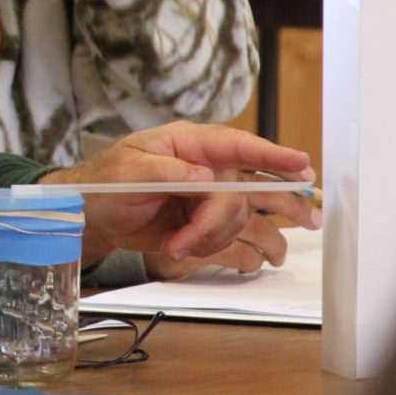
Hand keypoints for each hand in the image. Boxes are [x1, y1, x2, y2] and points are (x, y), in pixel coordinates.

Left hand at [38, 121, 320, 266]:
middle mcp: (206, 167)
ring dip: (212, 237)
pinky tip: (195, 250)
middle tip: (261, 226)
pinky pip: (231, 238)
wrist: (94, 215)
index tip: (301, 164)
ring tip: (180, 245)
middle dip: (233, 216)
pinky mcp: (205, 223)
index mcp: (188, 144)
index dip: (271, 153)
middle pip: (243, 189)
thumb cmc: (107, 182)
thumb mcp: (128, 171)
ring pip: (239, 217)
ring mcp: (208, 196)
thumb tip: (203, 176)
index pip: (236, 144)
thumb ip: (166, 170)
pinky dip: (214, 249)